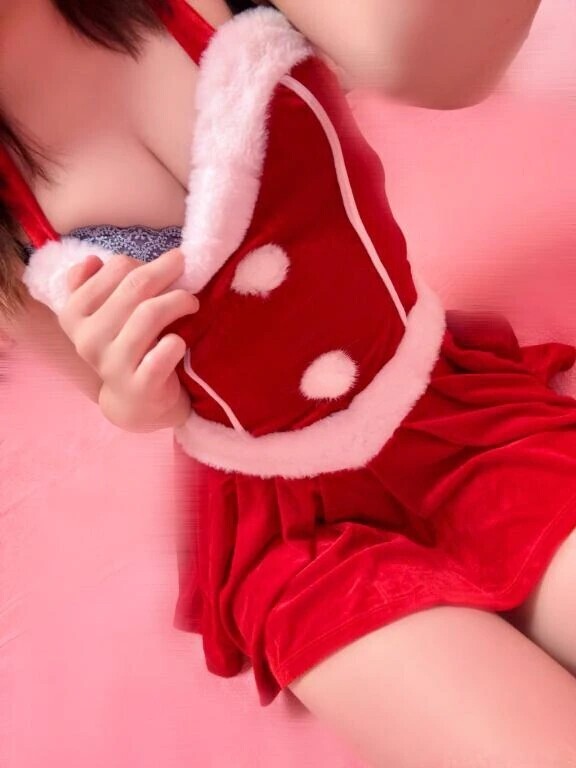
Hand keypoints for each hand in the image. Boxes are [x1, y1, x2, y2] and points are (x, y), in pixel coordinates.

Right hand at [59, 248, 198, 432]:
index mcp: (74, 314)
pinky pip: (164, 352)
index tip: (165, 267)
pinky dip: (176, 342)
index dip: (146, 262)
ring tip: (192, 302)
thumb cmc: (123, 347)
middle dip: (167, 271)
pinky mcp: (140, 386)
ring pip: (150, 314)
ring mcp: (113, 364)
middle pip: (135, 287)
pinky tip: (180, 341)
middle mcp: (88, 339)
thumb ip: (90, 285)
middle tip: (186, 269)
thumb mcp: (101, 316)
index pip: (116, 268)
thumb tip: (93, 260)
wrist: (134, 401)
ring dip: (178, 300)